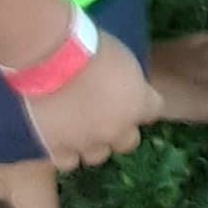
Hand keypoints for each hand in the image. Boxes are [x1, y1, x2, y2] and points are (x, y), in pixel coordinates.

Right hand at [23, 30, 162, 168]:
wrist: (53, 58)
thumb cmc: (90, 45)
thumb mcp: (123, 58)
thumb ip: (128, 81)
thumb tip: (126, 87)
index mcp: (139, 103)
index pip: (154, 111)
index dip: (143, 104)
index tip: (133, 97)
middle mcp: (117, 129)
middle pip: (128, 141)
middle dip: (119, 129)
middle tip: (105, 115)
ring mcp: (88, 142)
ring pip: (98, 155)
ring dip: (92, 142)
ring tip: (80, 128)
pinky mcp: (58, 148)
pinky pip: (68, 161)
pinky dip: (66, 151)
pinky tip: (60, 137)